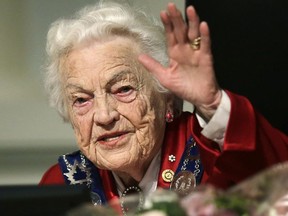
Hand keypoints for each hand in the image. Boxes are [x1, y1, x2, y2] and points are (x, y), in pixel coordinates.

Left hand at [138, 3, 221, 119]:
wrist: (200, 98)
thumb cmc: (183, 87)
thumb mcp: (164, 77)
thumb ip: (153, 66)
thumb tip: (139, 56)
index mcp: (174, 53)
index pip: (170, 36)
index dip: (167, 25)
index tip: (163, 13)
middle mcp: (185, 50)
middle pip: (180, 31)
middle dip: (176, 19)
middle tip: (172, 6)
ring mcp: (196, 52)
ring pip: (194, 34)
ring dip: (192, 22)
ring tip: (189, 10)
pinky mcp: (206, 58)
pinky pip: (205, 45)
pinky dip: (205, 36)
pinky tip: (203, 26)